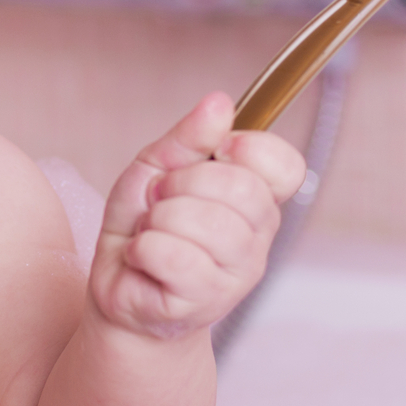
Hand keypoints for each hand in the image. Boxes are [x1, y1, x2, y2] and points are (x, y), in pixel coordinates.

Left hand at [90, 92, 306, 338]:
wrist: (119, 286)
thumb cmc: (143, 224)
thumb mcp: (156, 166)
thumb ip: (189, 138)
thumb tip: (220, 103)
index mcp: (255, 199)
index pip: (286, 166)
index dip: (250, 148)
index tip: (216, 151)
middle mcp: (256, 238)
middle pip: (239, 188)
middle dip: (181, 182)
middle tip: (159, 200)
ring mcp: (236, 275)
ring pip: (204, 223)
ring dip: (157, 218)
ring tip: (150, 231)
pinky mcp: (204, 303)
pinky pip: (174, 256)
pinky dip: (143, 248)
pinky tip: (143, 258)